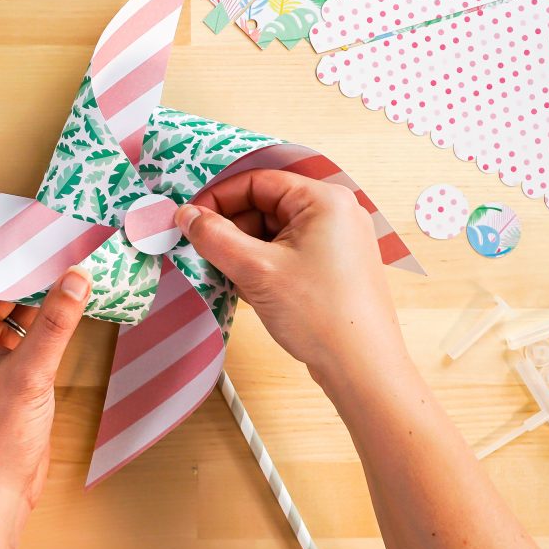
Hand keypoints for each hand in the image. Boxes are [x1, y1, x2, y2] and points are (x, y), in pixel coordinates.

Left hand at [0, 267, 90, 516]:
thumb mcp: (29, 374)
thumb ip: (55, 323)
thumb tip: (76, 276)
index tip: (28, 229)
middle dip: (24, 271)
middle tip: (58, 242)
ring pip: (11, 314)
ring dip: (37, 296)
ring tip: (69, 266)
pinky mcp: (8, 377)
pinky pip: (25, 337)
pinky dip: (44, 322)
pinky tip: (70, 308)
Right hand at [175, 170, 408, 385]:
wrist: (362, 367)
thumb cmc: (320, 314)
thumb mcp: (256, 270)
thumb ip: (215, 237)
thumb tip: (186, 216)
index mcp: (323, 200)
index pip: (257, 181)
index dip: (219, 198)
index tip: (190, 220)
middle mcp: (334, 213)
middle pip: (264, 205)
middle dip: (231, 228)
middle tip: (203, 251)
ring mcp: (336, 242)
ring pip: (273, 232)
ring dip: (244, 250)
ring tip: (228, 275)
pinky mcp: (332, 268)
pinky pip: (286, 252)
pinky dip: (262, 265)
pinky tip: (249, 289)